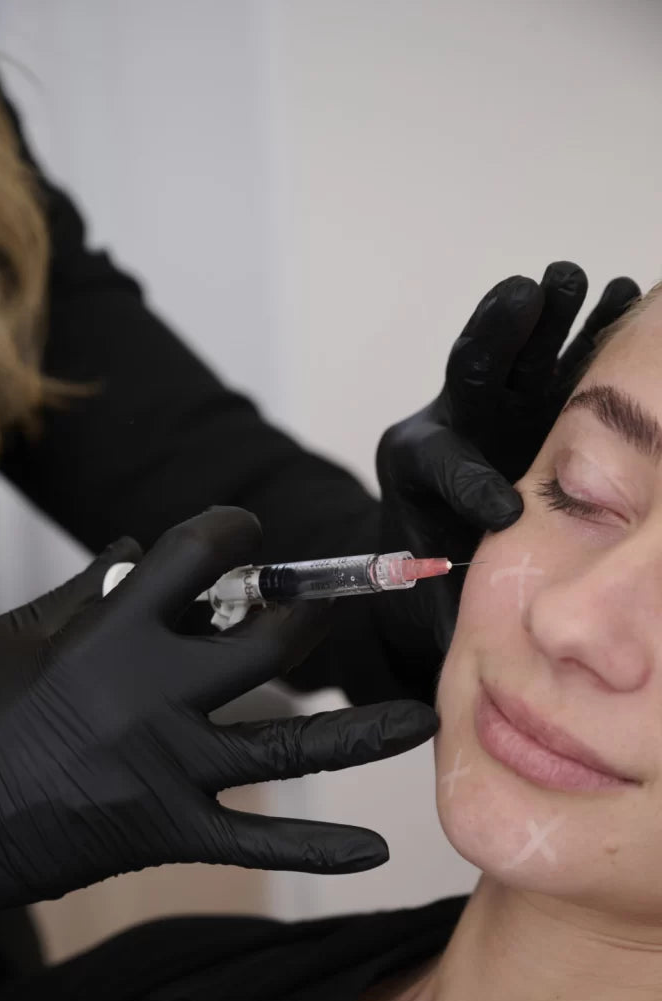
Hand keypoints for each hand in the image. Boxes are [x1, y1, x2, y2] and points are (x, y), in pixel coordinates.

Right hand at [0, 508, 437, 931]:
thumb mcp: (11, 637)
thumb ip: (83, 592)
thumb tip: (131, 552)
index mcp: (106, 634)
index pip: (195, 555)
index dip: (231, 530)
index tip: (241, 532)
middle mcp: (149, 697)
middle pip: (266, 644)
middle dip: (303, 614)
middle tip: (318, 608)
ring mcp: (164, 769)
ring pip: (287, 746)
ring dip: (360, 732)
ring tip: (420, 717)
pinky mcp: (163, 830)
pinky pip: (254, 841)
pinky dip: (316, 848)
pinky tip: (372, 850)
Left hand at [375, 262, 639, 695]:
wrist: (447, 542)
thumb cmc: (442, 582)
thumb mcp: (441, 607)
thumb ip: (456, 624)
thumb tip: (466, 688)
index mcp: (413, 478)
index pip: (441, 471)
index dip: (471, 485)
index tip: (505, 508)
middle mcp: (450, 429)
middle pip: (470, 378)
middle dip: (499, 342)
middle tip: (529, 300)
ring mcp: (490, 405)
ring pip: (512, 353)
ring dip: (545, 318)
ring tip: (582, 282)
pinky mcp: (528, 395)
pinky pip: (549, 354)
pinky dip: (579, 328)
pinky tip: (617, 298)